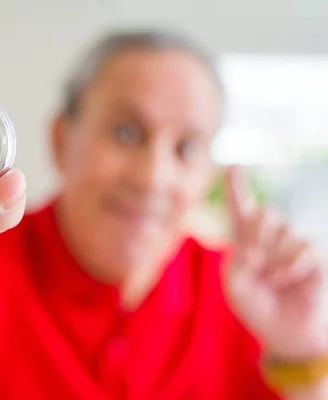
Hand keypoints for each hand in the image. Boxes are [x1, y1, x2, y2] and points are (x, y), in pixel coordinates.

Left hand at [223, 166, 326, 361]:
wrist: (284, 332)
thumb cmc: (257, 307)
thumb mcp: (236, 286)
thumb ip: (239, 260)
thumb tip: (257, 245)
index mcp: (246, 240)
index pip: (241, 209)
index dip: (236, 187)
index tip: (232, 166)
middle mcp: (270, 237)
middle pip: (266, 212)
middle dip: (259, 234)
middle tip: (255, 261)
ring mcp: (294, 244)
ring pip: (285, 231)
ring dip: (274, 260)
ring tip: (273, 280)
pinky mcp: (314, 256)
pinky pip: (303, 249)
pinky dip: (290, 267)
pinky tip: (288, 280)